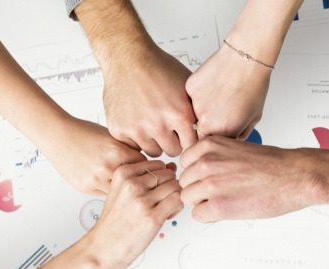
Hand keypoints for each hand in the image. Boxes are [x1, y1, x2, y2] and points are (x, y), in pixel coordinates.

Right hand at [44, 118, 146, 194]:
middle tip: (139, 178)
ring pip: (120, 191)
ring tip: (123, 181)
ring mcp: (96, 180)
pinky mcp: (86, 188)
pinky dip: (108, 188)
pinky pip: (106, 193)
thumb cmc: (84, 132)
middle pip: (134, 180)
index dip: (147, 167)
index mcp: (117, 151)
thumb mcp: (112, 136)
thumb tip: (145, 163)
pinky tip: (106, 181)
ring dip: (123, 187)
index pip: (145, 165)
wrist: (58, 135)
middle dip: (138, 180)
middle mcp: (107, 167)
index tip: (149, 168)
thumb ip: (128, 150)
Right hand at [74, 0, 197, 156]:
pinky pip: (133, 146)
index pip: (192, 145)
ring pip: (153, 151)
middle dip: (172, 141)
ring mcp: (137, 129)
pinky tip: (137, 120)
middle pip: (173, 151)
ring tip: (152, 122)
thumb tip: (209, 128)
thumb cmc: (157, 67)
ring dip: (154, 141)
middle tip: (167, 126)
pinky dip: (136, 137)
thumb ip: (197, 111)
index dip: (188, 137)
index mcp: (180, 115)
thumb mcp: (187, 86)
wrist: (127, 57)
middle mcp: (159, 125)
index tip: (184, 132)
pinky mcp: (119, 130)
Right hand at [85, 160, 183, 268]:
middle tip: (162, 202)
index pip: (158, 164)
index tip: (155, 190)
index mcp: (123, 173)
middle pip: (168, 175)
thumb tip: (172, 167)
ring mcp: (142, 200)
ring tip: (164, 209)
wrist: (104, 247)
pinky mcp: (152, 217)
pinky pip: (178, 201)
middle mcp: (131, 184)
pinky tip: (166, 215)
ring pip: (175, 187)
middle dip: (170, 187)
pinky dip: (177, 207)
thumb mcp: (122, 191)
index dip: (162, 177)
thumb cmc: (115, 221)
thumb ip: (146, 177)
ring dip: (175, 198)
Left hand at [179, 136, 317, 221]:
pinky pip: (198, 215)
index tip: (209, 178)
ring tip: (225, 200)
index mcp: (209, 146)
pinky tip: (227, 210)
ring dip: (203, 202)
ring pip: (188, 199)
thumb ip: (213, 156)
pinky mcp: (219, 206)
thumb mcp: (235, 147)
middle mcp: (206, 163)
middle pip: (184, 182)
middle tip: (220, 192)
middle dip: (198, 189)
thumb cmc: (272, 164)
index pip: (184, 163)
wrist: (294, 176)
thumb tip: (198, 170)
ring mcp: (210, 185)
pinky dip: (210, 216)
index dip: (197, 173)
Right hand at [185, 0, 302, 139]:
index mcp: (223, 132)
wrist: (246, 58)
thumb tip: (232, 140)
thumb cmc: (254, 84)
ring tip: (219, 95)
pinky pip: (191, 98)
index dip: (217, 138)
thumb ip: (240, 134)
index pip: (211, 145)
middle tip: (220, 110)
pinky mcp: (190, 89)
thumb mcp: (254, 117)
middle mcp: (206, 122)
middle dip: (208, 125)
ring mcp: (195, 105)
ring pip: (193, 114)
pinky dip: (200, 94)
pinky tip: (213, 85)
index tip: (221, 130)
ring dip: (203, 109)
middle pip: (200, 132)